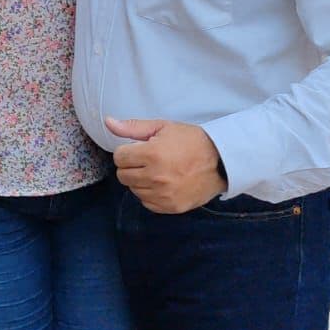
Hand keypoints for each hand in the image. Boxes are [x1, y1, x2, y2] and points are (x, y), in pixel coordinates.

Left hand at [107, 117, 227, 213]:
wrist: (221, 161)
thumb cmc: (190, 141)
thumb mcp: (162, 127)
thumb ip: (132, 127)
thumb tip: (108, 122)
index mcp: (152, 154)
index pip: (119, 157)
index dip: (127, 151)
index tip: (139, 150)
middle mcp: (156, 177)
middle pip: (122, 175)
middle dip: (131, 166)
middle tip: (147, 161)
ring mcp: (164, 194)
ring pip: (133, 190)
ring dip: (140, 181)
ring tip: (157, 171)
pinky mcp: (171, 207)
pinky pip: (147, 203)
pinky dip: (150, 195)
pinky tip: (163, 184)